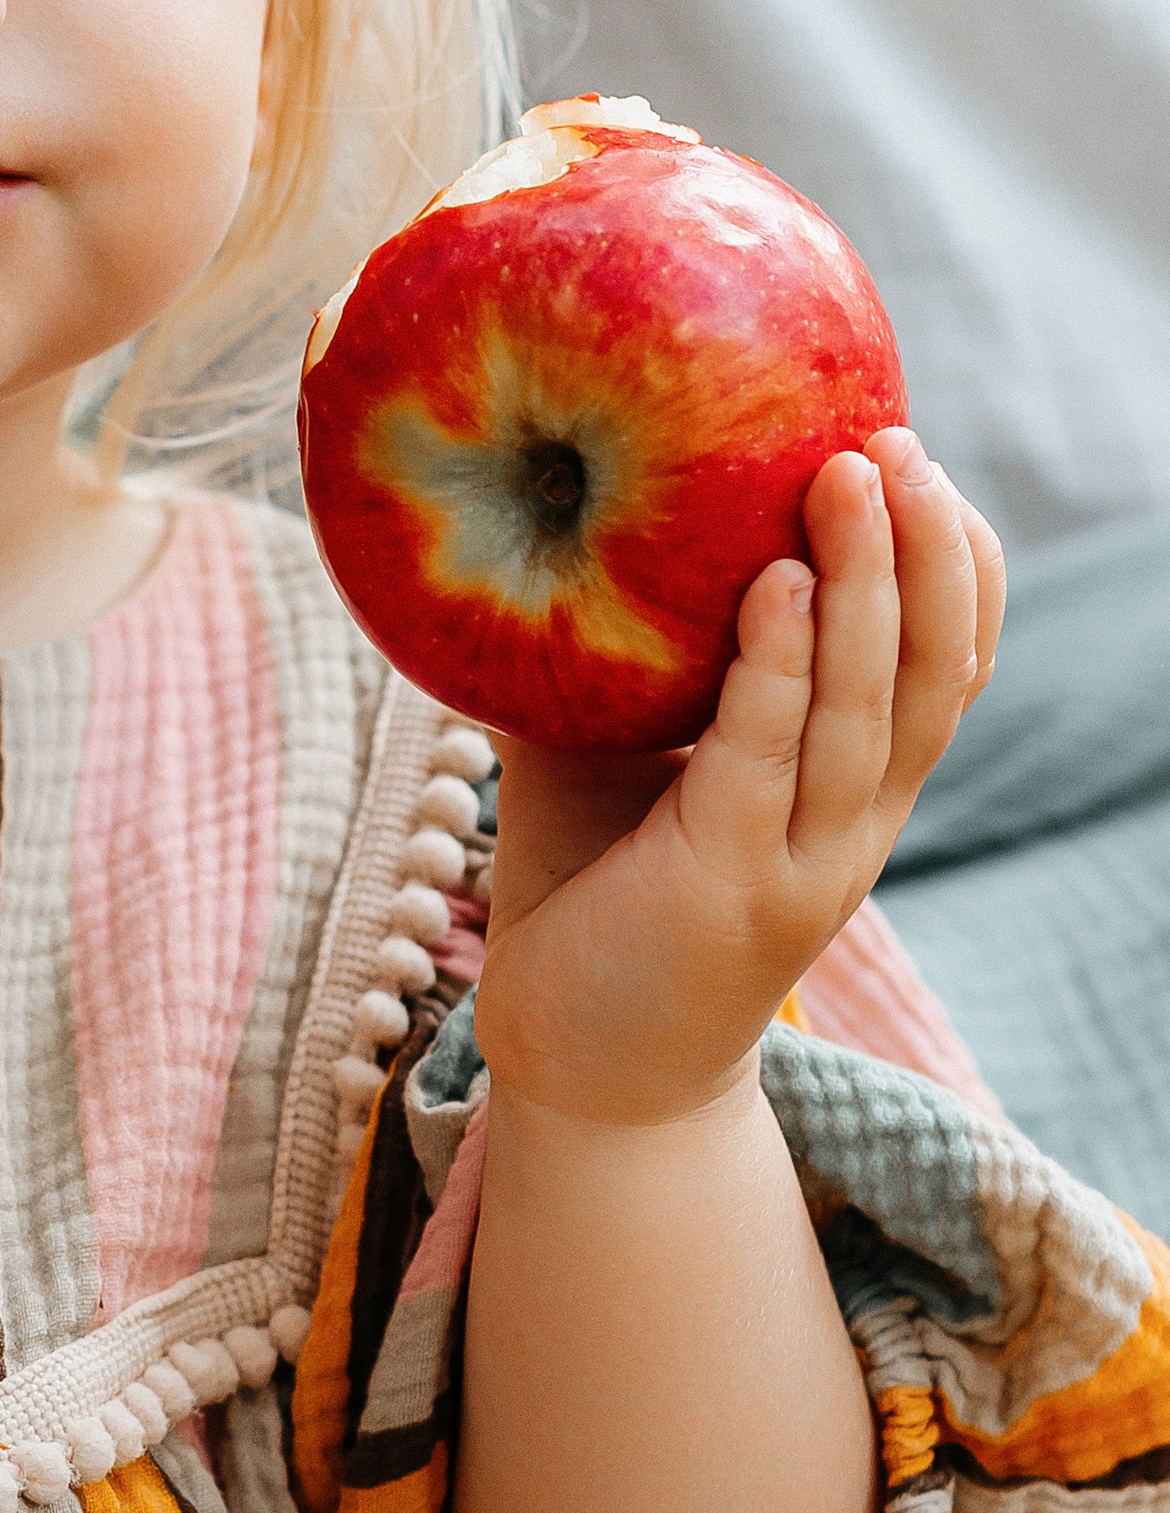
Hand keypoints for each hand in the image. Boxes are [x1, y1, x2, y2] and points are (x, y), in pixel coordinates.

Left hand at [472, 427, 1002, 1126]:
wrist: (579, 1072)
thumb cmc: (595, 894)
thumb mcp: (618, 755)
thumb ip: (620, 655)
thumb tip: (557, 515)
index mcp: (852, 790)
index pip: (947, 668)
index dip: (956, 566)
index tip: (919, 464)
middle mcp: (853, 825)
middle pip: (934, 671)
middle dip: (928, 548)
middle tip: (895, 440)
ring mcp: (803, 862)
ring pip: (871, 707)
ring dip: (869, 582)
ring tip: (851, 472)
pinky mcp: (729, 888)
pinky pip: (769, 759)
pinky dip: (782, 668)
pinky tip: (776, 587)